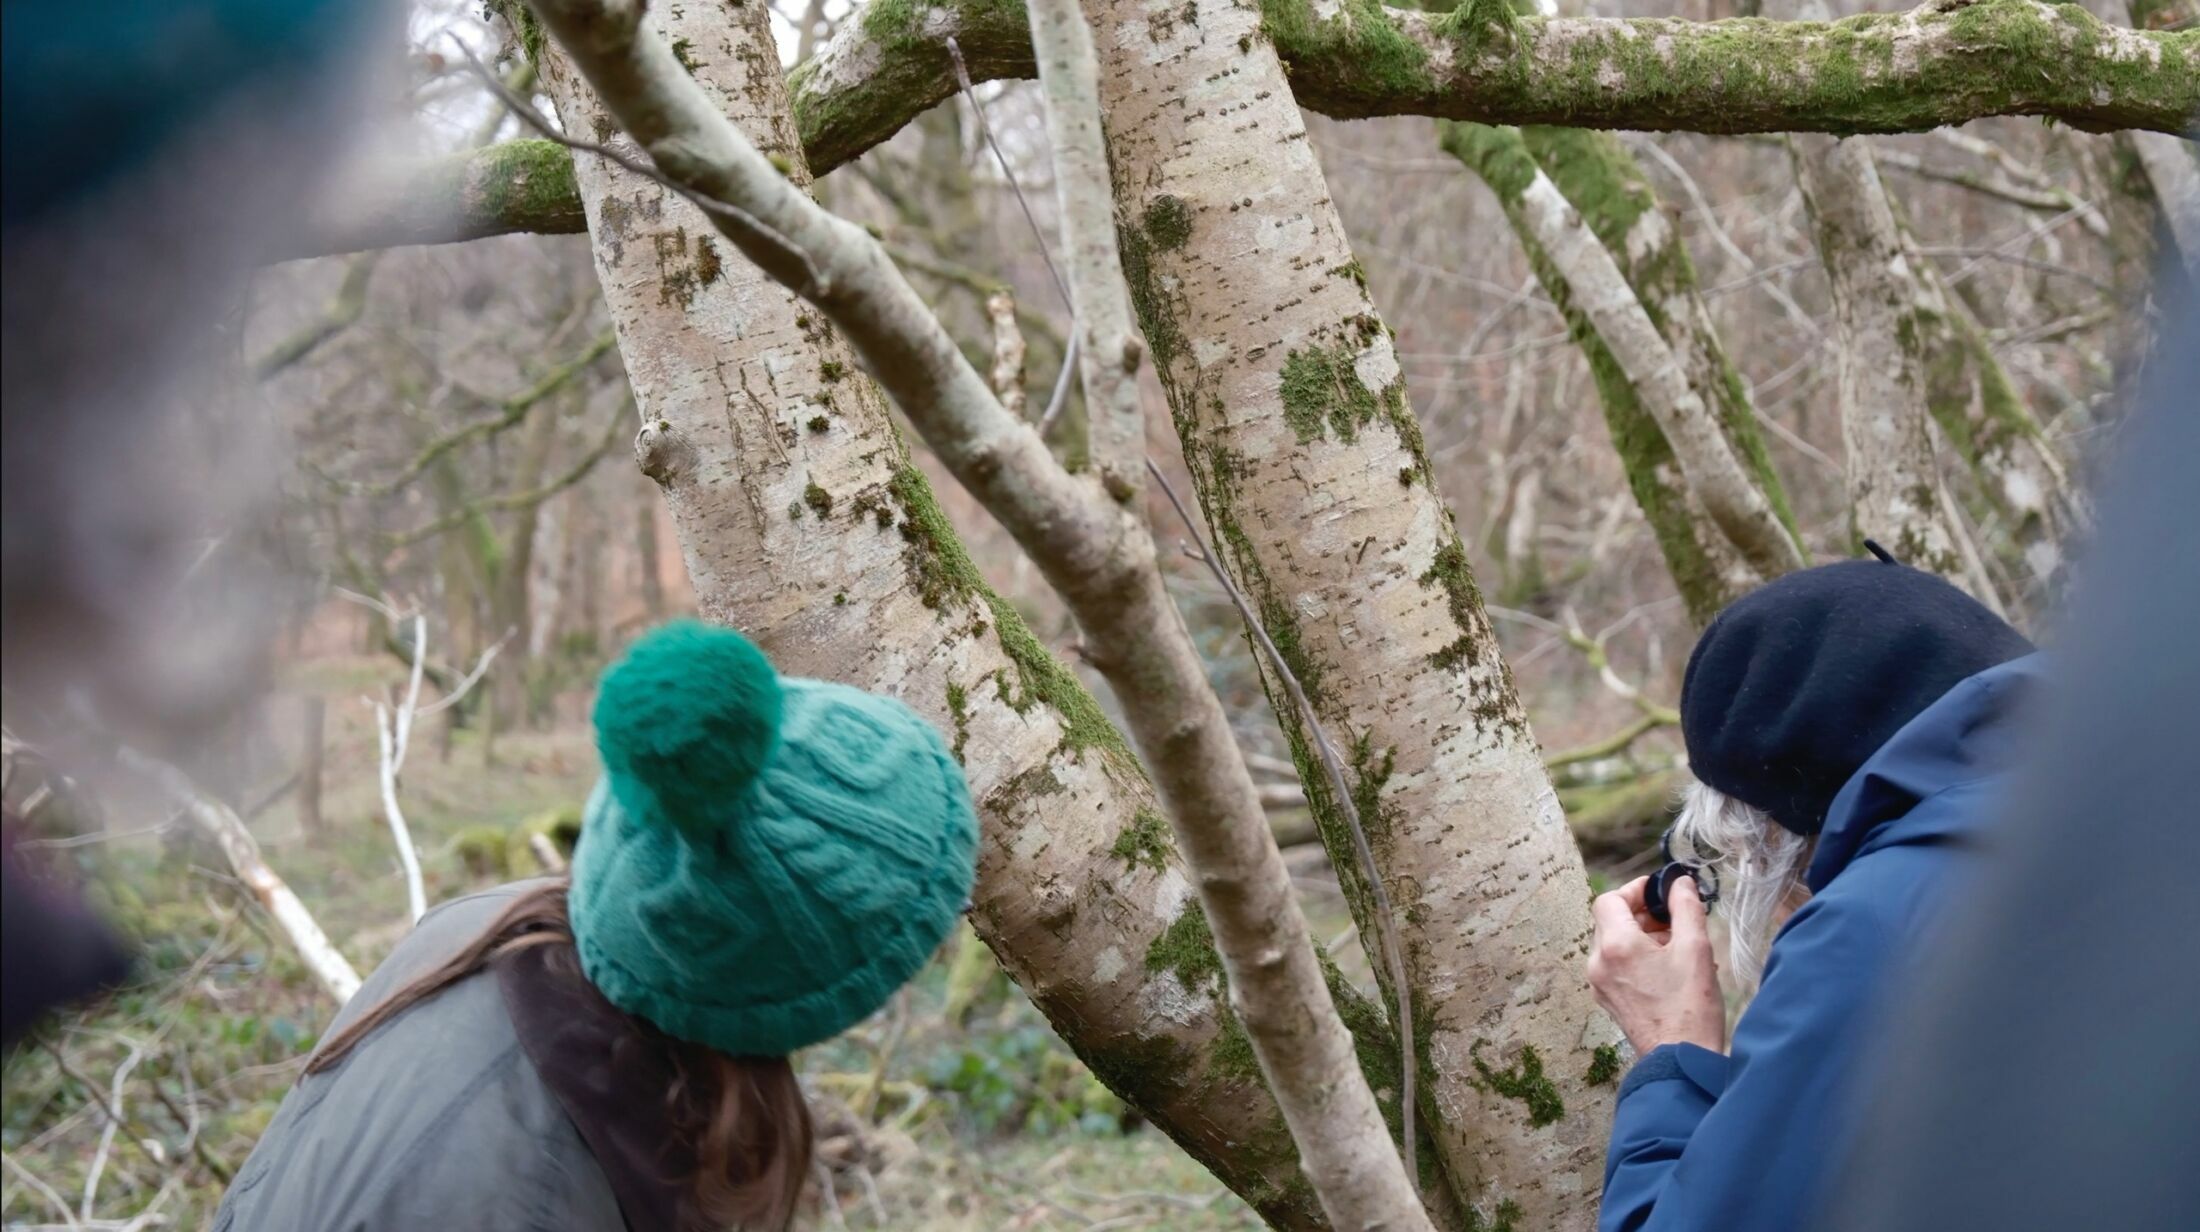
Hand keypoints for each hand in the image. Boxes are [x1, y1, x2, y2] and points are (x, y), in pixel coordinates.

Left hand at [1587, 874, 1725, 1054]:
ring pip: (1616, 944)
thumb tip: (1680, 882)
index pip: (1610, 899)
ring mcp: (1600, 984)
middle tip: (1676, 921)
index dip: (1635, 890)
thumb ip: (1686, 907)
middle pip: (1612, 921)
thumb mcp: (1696, 949)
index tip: (1661, 893)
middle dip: (1644, 915)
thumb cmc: (1690, 1008)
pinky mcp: (1609, 1000)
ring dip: (1644, 937)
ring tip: (1679, 947)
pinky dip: (1638, 958)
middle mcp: (1599, 963)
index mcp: (1616, 946)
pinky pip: (1618, 966)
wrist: (1680, 1061)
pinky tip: (1670, 969)